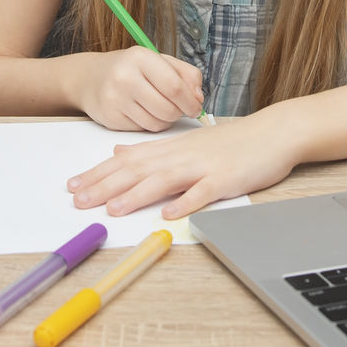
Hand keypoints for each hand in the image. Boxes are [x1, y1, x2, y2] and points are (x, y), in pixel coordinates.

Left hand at [67, 109, 298, 218]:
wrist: (274, 132)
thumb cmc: (233, 142)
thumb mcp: (187, 141)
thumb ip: (153, 149)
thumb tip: (119, 150)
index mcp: (172, 148)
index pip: (128, 160)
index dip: (99, 173)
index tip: (73, 186)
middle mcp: (183, 155)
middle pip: (139, 169)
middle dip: (106, 185)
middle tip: (78, 200)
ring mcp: (204, 166)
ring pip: (165, 179)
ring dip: (138, 195)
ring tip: (113, 209)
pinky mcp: (227, 179)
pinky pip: (204, 192)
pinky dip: (186, 203)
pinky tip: (170, 215)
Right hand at [75, 46, 204, 131]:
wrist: (90, 78)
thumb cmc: (131, 69)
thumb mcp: (159, 61)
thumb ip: (185, 74)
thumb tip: (198, 98)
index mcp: (141, 58)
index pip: (174, 86)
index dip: (190, 101)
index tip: (196, 107)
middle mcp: (125, 77)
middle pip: (167, 108)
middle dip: (179, 113)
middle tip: (178, 108)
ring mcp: (115, 99)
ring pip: (156, 123)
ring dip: (165, 120)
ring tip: (160, 107)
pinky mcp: (110, 118)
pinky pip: (142, 129)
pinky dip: (150, 124)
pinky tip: (144, 112)